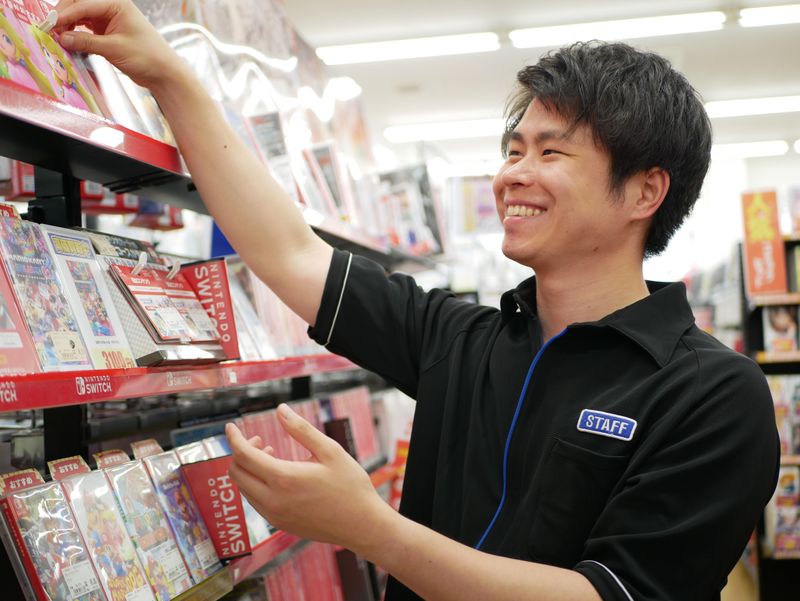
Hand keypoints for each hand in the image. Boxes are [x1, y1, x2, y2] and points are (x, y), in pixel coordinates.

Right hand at [53, 0, 182, 89]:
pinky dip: (75, 33)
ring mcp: (109, 19)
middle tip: (49, 30)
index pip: (83, 4)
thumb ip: (86, 42)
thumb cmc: (148, 57)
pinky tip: (68, 41)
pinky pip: (85, 28)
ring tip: (58, 38)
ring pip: (80, 16)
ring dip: (68, 25)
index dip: (64, 14)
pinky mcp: (107, 31)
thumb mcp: (115, 49)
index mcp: (116, 3)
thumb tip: (62, 38)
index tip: (49, 25)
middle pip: (78, 5)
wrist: (164, 73)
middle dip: (63, 16)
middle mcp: (111, 7)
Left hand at [226, 404, 392, 551]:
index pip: (243, 456)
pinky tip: (277, 476)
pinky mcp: (280, 524)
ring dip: (249, 469)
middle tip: (261, 441)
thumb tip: (280, 410)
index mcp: (284, 478)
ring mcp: (274, 516)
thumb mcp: (329, 451)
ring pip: (244, 489)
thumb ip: (301, 429)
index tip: (230, 427)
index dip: (234, 438)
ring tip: (272, 455)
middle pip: (236, 474)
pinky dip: (256, 485)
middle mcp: (273, 500)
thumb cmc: (350, 485)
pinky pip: (255, 502)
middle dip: (241, 453)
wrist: (361, 524)